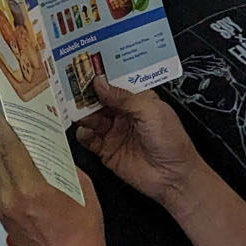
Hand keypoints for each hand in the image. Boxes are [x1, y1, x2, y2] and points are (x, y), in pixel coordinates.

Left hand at [0, 112, 111, 245]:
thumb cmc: (82, 239)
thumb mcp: (84, 192)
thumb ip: (66, 167)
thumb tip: (56, 154)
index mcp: (32, 189)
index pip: (10, 148)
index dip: (2, 128)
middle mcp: (13, 200)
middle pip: (1, 159)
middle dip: (8, 143)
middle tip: (17, 132)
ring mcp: (6, 212)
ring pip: (1, 176)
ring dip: (10, 162)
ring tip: (25, 156)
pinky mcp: (6, 222)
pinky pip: (4, 192)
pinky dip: (12, 181)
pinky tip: (27, 181)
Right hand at [72, 81, 200, 208]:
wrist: (173, 176)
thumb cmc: (170, 140)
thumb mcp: (149, 110)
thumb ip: (122, 97)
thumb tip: (99, 83)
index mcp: (136, 100)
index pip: (113, 84)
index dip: (100, 77)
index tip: (84, 69)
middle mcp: (123, 114)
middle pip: (98, 100)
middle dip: (86, 94)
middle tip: (72, 88)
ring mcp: (113, 132)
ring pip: (90, 117)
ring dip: (82, 113)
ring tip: (76, 110)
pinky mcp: (106, 150)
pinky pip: (88, 139)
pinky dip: (82, 133)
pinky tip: (84, 131)